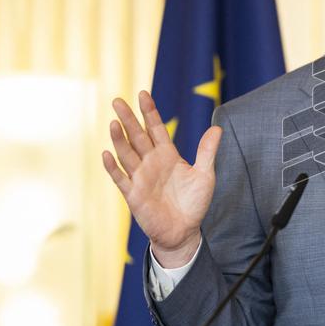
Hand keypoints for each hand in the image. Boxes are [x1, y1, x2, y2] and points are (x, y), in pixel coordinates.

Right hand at [101, 91, 221, 266]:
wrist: (184, 231)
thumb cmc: (193, 203)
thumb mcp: (205, 174)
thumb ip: (207, 151)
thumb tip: (217, 128)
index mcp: (168, 155)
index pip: (156, 128)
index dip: (149, 112)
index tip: (143, 94)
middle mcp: (151, 163)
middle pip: (137, 136)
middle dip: (128, 119)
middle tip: (118, 100)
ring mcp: (140, 177)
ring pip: (127, 154)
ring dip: (119, 139)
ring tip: (114, 122)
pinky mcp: (134, 194)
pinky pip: (121, 178)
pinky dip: (113, 167)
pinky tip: (107, 153)